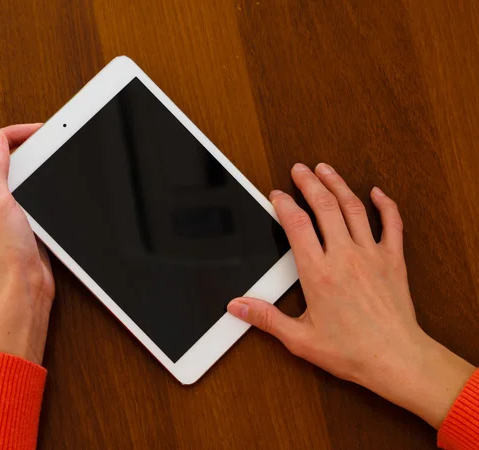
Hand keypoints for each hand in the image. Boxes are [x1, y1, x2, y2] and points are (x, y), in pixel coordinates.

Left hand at [0, 125, 54, 364]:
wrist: (23, 284)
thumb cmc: (5, 254)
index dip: (6, 134)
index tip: (33, 131)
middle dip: (18, 144)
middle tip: (42, 137)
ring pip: (12, 172)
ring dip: (28, 161)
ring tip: (45, 152)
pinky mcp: (17, 218)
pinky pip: (24, 188)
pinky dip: (35, 178)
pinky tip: (46, 178)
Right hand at [228, 163, 474, 427]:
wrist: (397, 359)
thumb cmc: (351, 351)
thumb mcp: (300, 339)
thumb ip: (266, 318)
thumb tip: (238, 306)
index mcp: (318, 273)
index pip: (296, 225)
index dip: (283, 204)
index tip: (276, 195)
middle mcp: (344, 256)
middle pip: (324, 206)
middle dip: (309, 183)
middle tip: (299, 169)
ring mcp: (371, 254)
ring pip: (353, 208)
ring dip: (338, 184)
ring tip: (326, 169)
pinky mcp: (393, 259)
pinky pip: (392, 223)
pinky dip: (385, 204)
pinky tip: (377, 193)